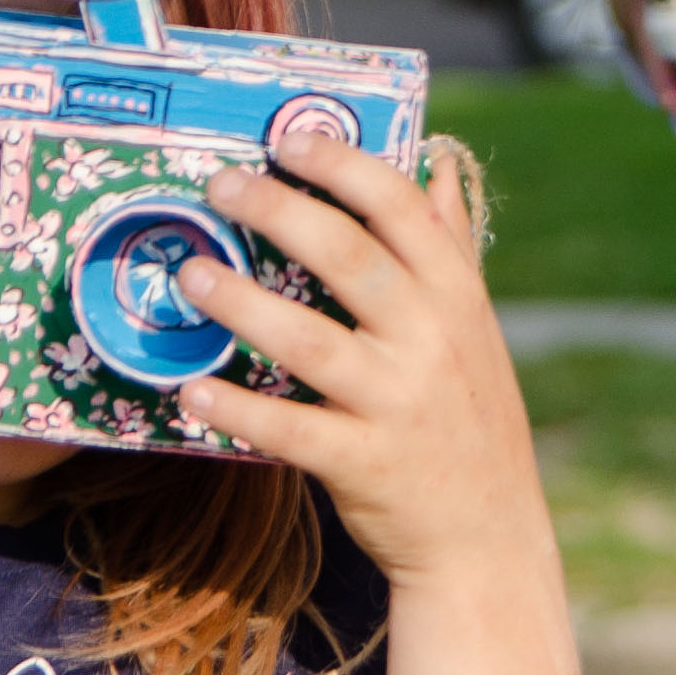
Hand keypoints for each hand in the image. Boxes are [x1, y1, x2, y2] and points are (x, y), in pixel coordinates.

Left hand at [171, 133, 549, 586]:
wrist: (486, 537)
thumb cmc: (470, 419)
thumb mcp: (477, 329)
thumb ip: (451, 248)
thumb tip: (436, 165)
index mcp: (456, 298)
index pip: (401, 210)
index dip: (343, 166)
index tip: (290, 137)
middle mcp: (430, 342)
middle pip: (349, 258)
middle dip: (280, 212)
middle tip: (220, 184)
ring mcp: (397, 403)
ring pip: (309, 341)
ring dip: (242, 304)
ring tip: (189, 272)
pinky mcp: (364, 463)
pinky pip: (290, 430)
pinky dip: (239, 409)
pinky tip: (192, 388)